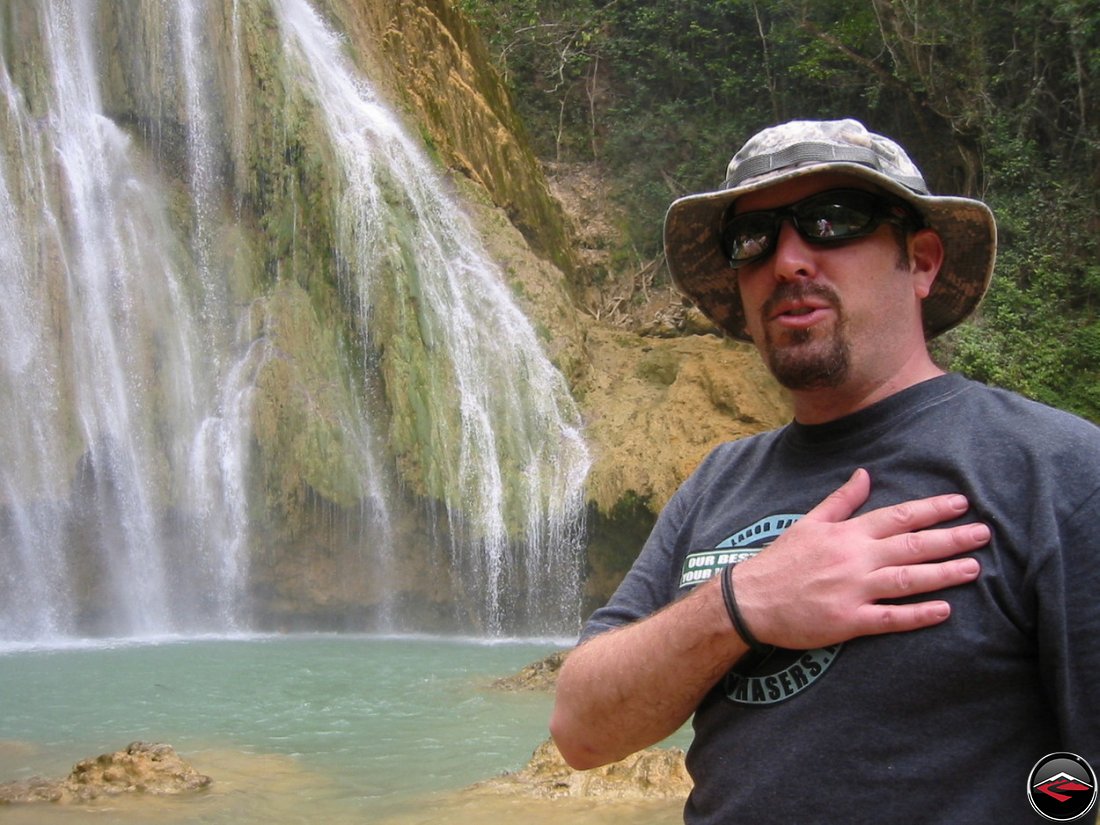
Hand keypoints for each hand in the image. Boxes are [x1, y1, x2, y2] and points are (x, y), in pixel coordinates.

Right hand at [731, 467, 985, 649]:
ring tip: (974, 569)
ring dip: (943, 574)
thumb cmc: (782, 560)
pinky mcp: (848, 621)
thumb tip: (864, 475)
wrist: (751, 600)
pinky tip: (944, 611)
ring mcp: (853, 591)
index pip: (898, 516)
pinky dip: (918, 615)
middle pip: (912, 546)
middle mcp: (855, 559)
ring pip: (908, 580)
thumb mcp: (809, 522)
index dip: (932, 509)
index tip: (961, 503)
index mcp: (847, 533)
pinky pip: (890, 618)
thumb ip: (841, 501)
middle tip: (984, 534)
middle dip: (951, 539)